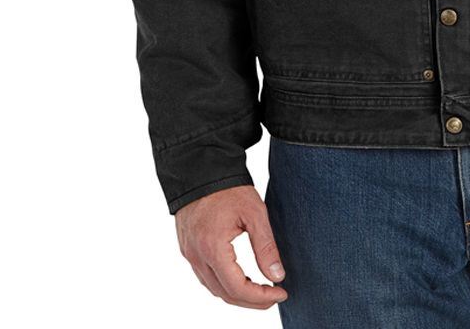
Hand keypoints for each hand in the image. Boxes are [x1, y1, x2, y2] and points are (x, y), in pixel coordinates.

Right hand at [175, 185, 288, 308]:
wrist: (200, 170)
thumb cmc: (228, 189)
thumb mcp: (254, 213)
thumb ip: (265, 247)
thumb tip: (277, 276)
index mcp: (212, 247)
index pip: (237, 288)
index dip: (260, 297)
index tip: (281, 293)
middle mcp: (197, 256)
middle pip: (224, 294)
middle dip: (252, 301)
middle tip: (274, 296)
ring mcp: (189, 254)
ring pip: (214, 289)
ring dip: (237, 295)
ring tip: (261, 291)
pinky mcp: (188, 249)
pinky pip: (205, 277)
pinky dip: (224, 284)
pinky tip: (241, 279)